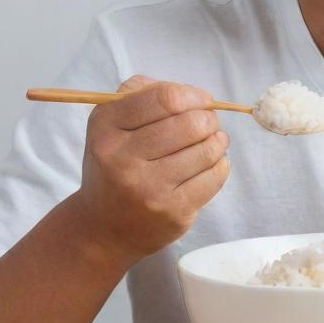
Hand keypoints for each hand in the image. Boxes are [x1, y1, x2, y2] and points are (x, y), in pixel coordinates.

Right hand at [72, 74, 230, 263]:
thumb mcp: (110, 122)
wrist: (103, 229)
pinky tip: (210, 163)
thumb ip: (144, 93)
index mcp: (106, 127)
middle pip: (191, 123)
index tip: (201, 100)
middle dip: (209, 118)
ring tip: (211, 142)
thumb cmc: (114, 165)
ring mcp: (148, 189)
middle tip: (207, 123)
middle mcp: (122, 159)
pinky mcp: (172, 212)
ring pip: (207, 150)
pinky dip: (220, 164)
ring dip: (218, 141)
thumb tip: (193, 94)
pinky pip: (214, 177)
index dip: (193, 95)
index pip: (165, 98)